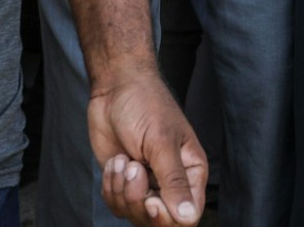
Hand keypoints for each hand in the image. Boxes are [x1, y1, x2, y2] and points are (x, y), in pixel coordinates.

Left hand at [90, 69, 207, 225]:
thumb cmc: (145, 104)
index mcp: (192, 172)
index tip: (152, 201)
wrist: (115, 89)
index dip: (168, 218)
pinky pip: (116, 205)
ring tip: (123, 159)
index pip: (188, 216)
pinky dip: (110, 186)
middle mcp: (171, 183)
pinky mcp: (124, 183)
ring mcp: (147, 184)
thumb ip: (174, 181)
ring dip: (122, 189)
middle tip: (133, 169)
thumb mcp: (161, 142)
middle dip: (139, 200)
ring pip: (135, 215)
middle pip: (159, 221)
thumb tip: (188, 217)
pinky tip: (115, 162)